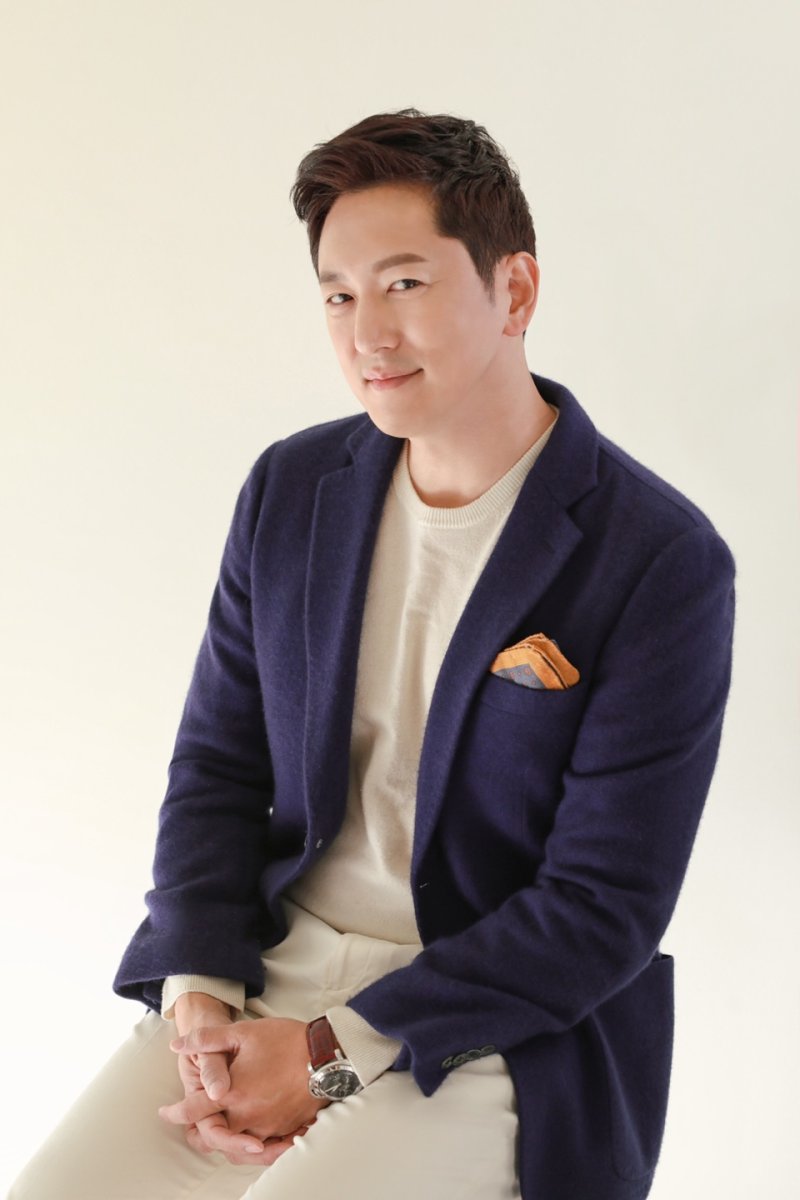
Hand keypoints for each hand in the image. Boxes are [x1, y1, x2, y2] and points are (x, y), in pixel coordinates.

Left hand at [160, 1016, 326, 1164]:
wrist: (326, 1054)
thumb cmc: (284, 1041)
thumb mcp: (242, 1033)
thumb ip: (207, 1039)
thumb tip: (177, 1044)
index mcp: (232, 1094)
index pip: (193, 1110)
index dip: (175, 1113)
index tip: (165, 1113)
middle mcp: (246, 1117)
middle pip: (215, 1137)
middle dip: (201, 1134)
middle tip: (193, 1128)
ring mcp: (268, 1126)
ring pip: (239, 1147)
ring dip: (227, 1142)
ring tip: (221, 1133)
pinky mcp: (286, 1129)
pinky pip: (264, 1148)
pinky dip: (253, 1146)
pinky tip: (252, 1138)